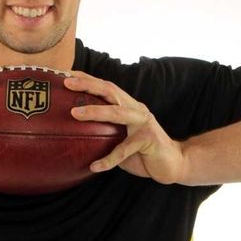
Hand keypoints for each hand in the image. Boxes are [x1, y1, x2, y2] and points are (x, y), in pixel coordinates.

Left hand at [65, 71, 185, 183]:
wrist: (174, 164)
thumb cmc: (142, 152)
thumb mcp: (120, 139)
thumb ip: (103, 132)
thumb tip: (73, 135)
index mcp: (128, 105)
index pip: (106, 87)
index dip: (87, 79)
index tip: (66, 73)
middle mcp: (136, 109)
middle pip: (110, 90)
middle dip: (88, 85)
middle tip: (67, 83)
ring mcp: (143, 122)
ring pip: (117, 113)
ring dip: (95, 111)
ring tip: (75, 114)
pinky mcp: (149, 140)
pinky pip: (125, 150)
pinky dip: (109, 159)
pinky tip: (95, 166)